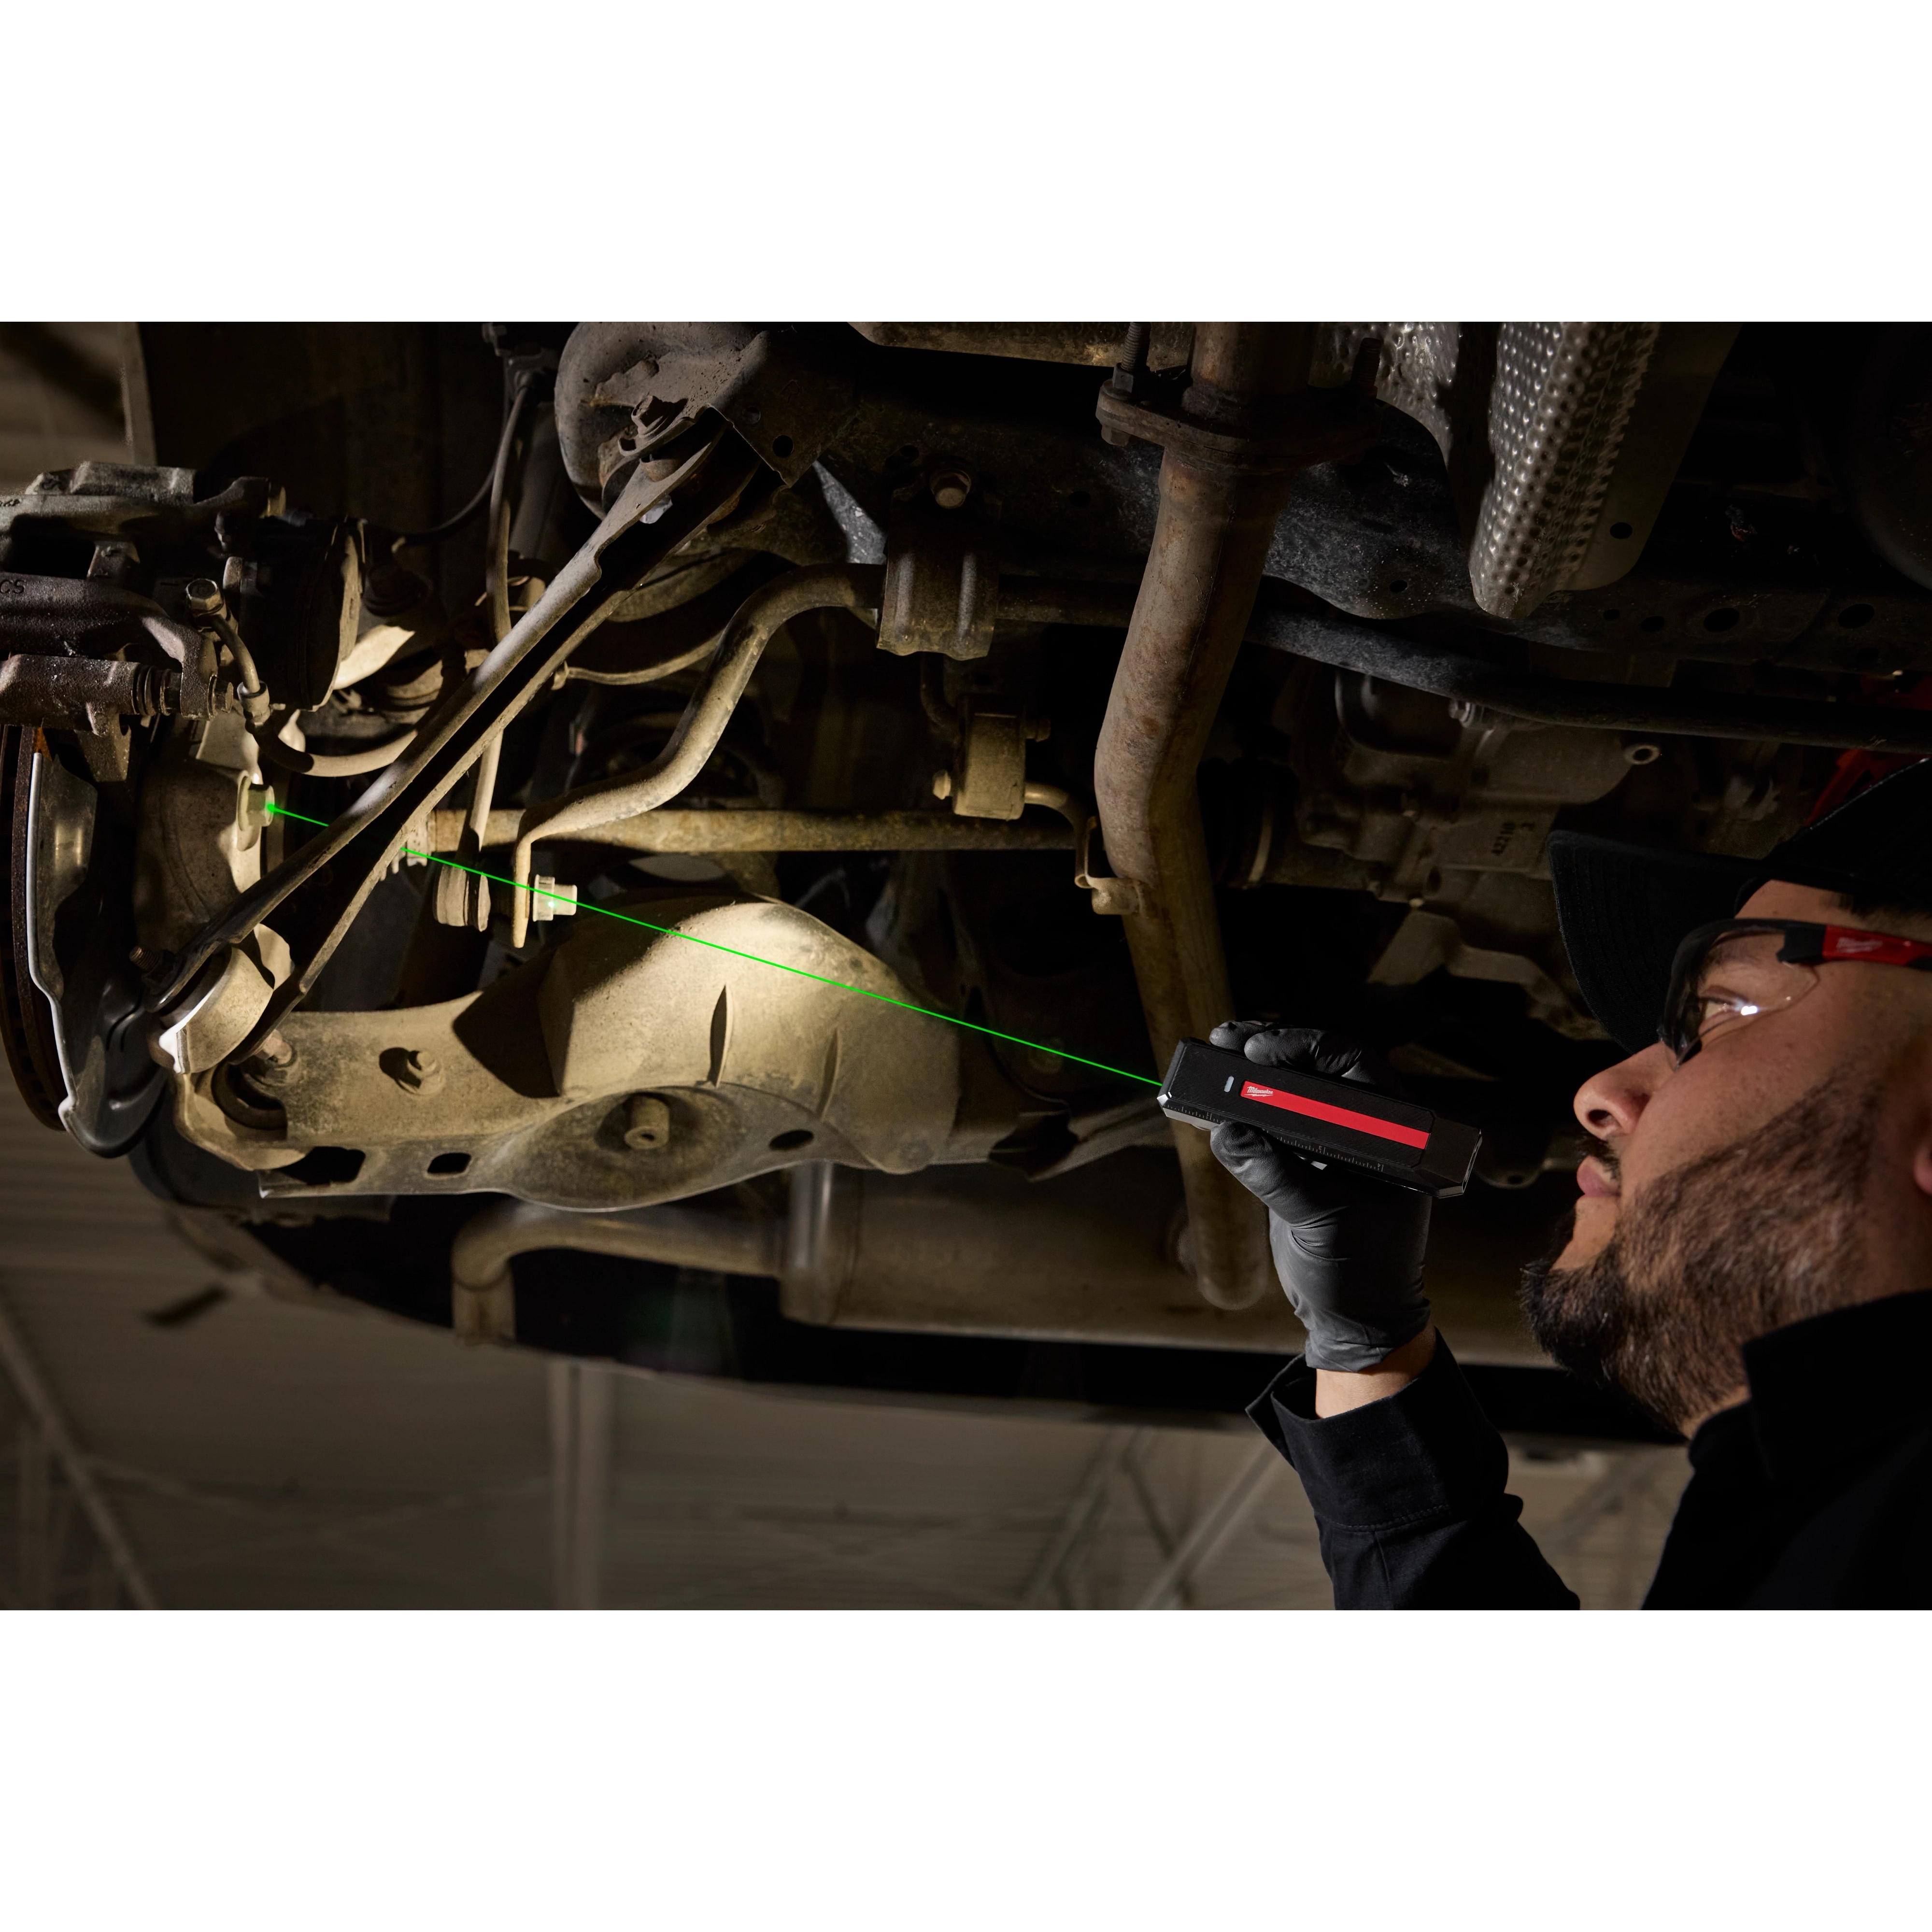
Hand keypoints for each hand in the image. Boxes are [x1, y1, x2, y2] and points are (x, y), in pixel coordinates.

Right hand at [1207, 1022, 1431, 1372]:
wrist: (1352, 1318)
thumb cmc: (1361, 1272)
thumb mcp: (1323, 1221)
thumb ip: (1278, 1176)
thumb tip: (1228, 1132)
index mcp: (1392, 1134)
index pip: (1351, 1066)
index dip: (1305, 1049)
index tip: (1261, 1052)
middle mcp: (1363, 1131)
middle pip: (1315, 1070)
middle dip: (1271, 1052)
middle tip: (1227, 1040)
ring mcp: (1328, 1145)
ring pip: (1289, 1092)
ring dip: (1251, 1073)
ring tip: (1213, 1054)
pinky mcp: (1299, 1163)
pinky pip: (1269, 1125)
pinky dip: (1240, 1109)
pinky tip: (1210, 1099)